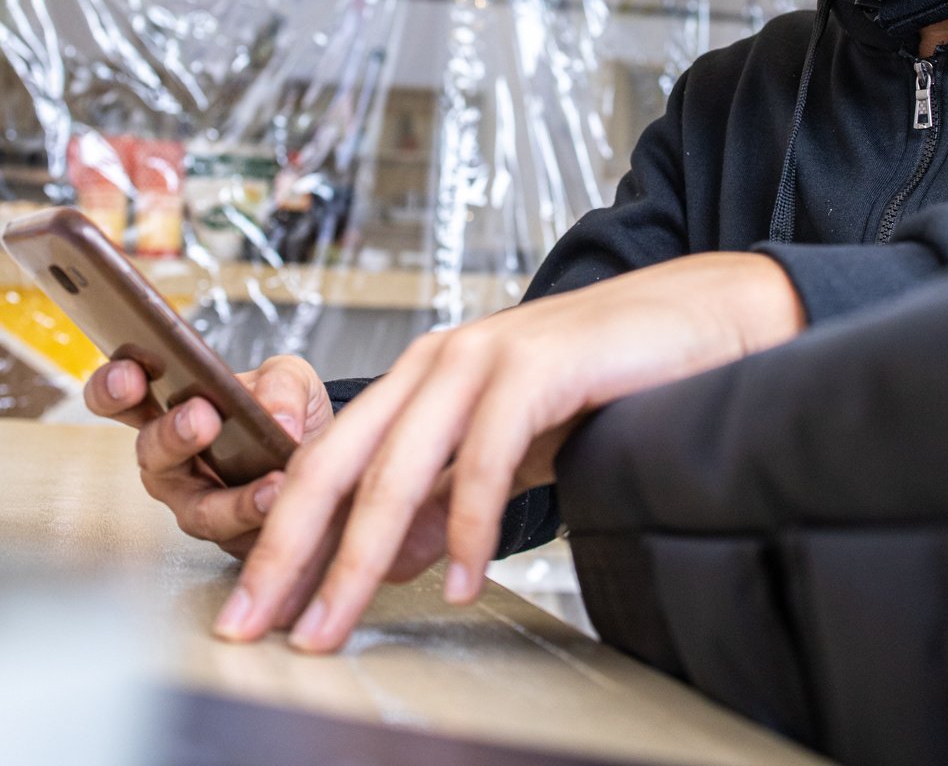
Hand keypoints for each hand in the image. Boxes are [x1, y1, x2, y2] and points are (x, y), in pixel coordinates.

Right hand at [84, 352, 327, 558]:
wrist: (326, 456)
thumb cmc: (286, 411)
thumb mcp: (291, 377)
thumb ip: (280, 383)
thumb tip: (275, 416)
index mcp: (169, 408)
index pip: (119, 396)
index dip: (113, 387)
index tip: (131, 376)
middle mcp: (170, 459)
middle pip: (151, 452)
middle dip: (173, 435)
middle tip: (201, 417)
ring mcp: (195, 502)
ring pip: (199, 510)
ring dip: (232, 499)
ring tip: (271, 483)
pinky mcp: (230, 537)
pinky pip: (240, 535)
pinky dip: (265, 517)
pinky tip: (287, 500)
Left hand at [213, 251, 804, 651]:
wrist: (696, 321)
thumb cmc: (603, 381)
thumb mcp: (505, 448)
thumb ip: (444, 496)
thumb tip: (388, 559)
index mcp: (416, 379)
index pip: (323, 466)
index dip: (280, 540)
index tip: (251, 609)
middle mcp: (433, 362)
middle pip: (335, 469)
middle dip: (288, 555)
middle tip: (258, 625)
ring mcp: (479, 358)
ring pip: (394, 470)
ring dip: (358, 559)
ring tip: (335, 624)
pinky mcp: (533, 366)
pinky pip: (482, 460)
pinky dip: (465, 529)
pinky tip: (458, 583)